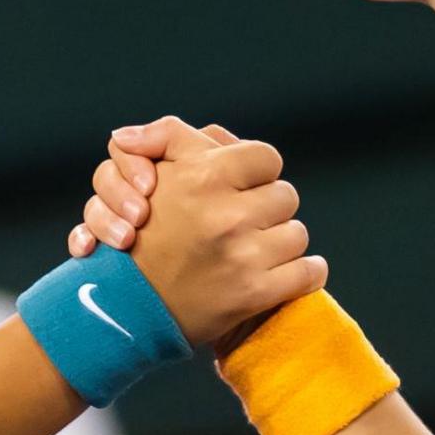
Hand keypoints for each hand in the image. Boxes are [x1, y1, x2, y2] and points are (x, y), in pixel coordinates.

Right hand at [74, 116, 324, 344]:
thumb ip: (169, 136)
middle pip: (285, 195)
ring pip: (297, 233)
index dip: (256, 171)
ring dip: (281, 240)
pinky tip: (287, 271)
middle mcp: (226, 215)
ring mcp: (243, 256)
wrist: (126, 307)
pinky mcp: (254, 294)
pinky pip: (308, 273)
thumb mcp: (148, 172)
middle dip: (267, 207)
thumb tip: (164, 128)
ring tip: (257, 247)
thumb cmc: (140, 234)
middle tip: (246, 219)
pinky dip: (305, 273)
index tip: (244, 185)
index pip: (266, 157)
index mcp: (204, 178)